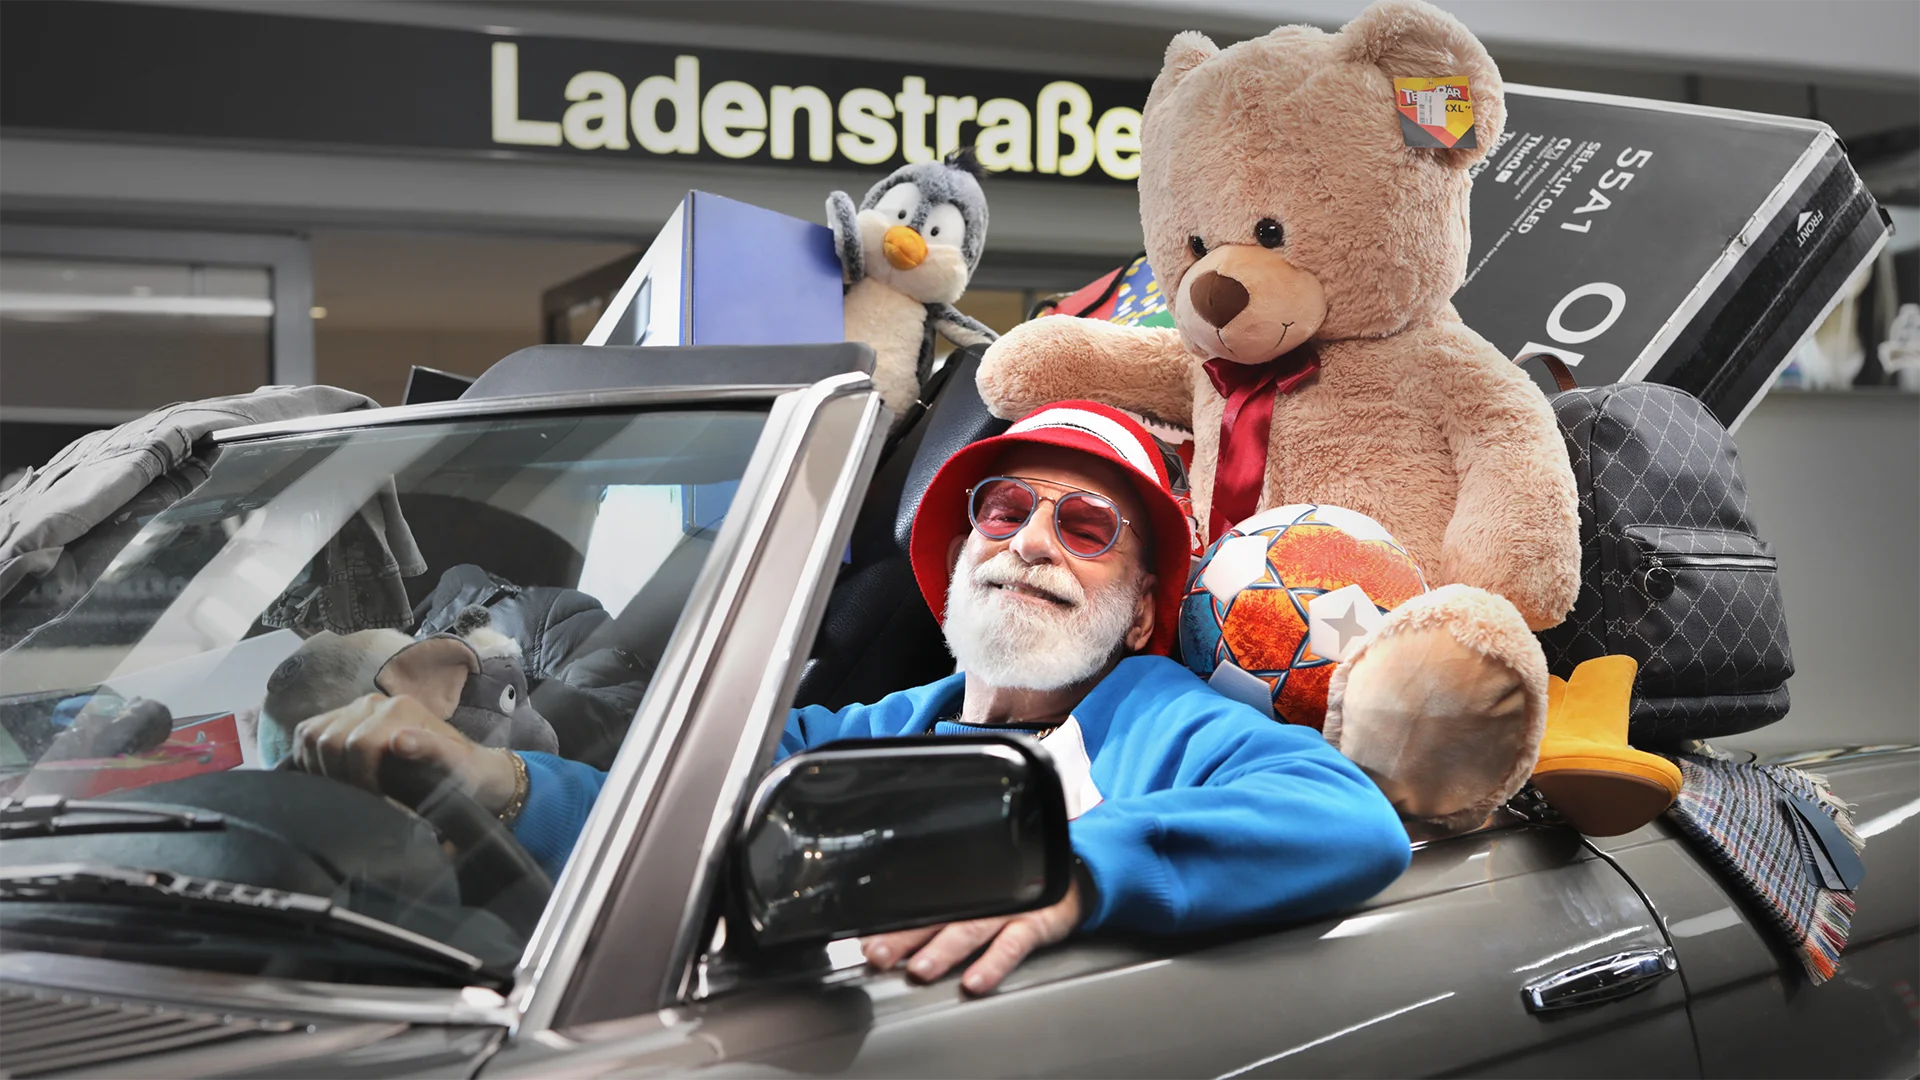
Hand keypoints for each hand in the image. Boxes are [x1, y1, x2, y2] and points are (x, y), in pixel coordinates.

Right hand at [289, 694, 518, 814]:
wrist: (464, 767)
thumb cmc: (462, 772)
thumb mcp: (458, 766)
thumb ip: (433, 749)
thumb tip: (398, 741)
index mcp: (400, 709)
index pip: (357, 745)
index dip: (359, 780)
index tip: (373, 802)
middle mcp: (373, 702)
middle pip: (328, 740)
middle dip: (337, 776)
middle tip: (355, 800)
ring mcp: (354, 708)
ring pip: (311, 735)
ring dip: (319, 768)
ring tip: (342, 791)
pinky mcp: (341, 718)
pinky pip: (306, 732)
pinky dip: (307, 758)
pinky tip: (325, 779)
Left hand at [859, 880, 1082, 995]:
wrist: (1070, 880)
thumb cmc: (1014, 895)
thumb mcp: (976, 896)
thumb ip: (937, 913)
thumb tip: (885, 936)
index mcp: (959, 894)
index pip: (917, 907)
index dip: (890, 925)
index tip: (865, 942)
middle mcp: (978, 900)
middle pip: (935, 917)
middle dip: (904, 938)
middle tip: (880, 954)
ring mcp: (1006, 911)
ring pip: (969, 929)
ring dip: (943, 950)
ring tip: (921, 969)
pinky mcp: (1034, 923)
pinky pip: (1012, 944)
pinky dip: (994, 964)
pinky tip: (976, 982)